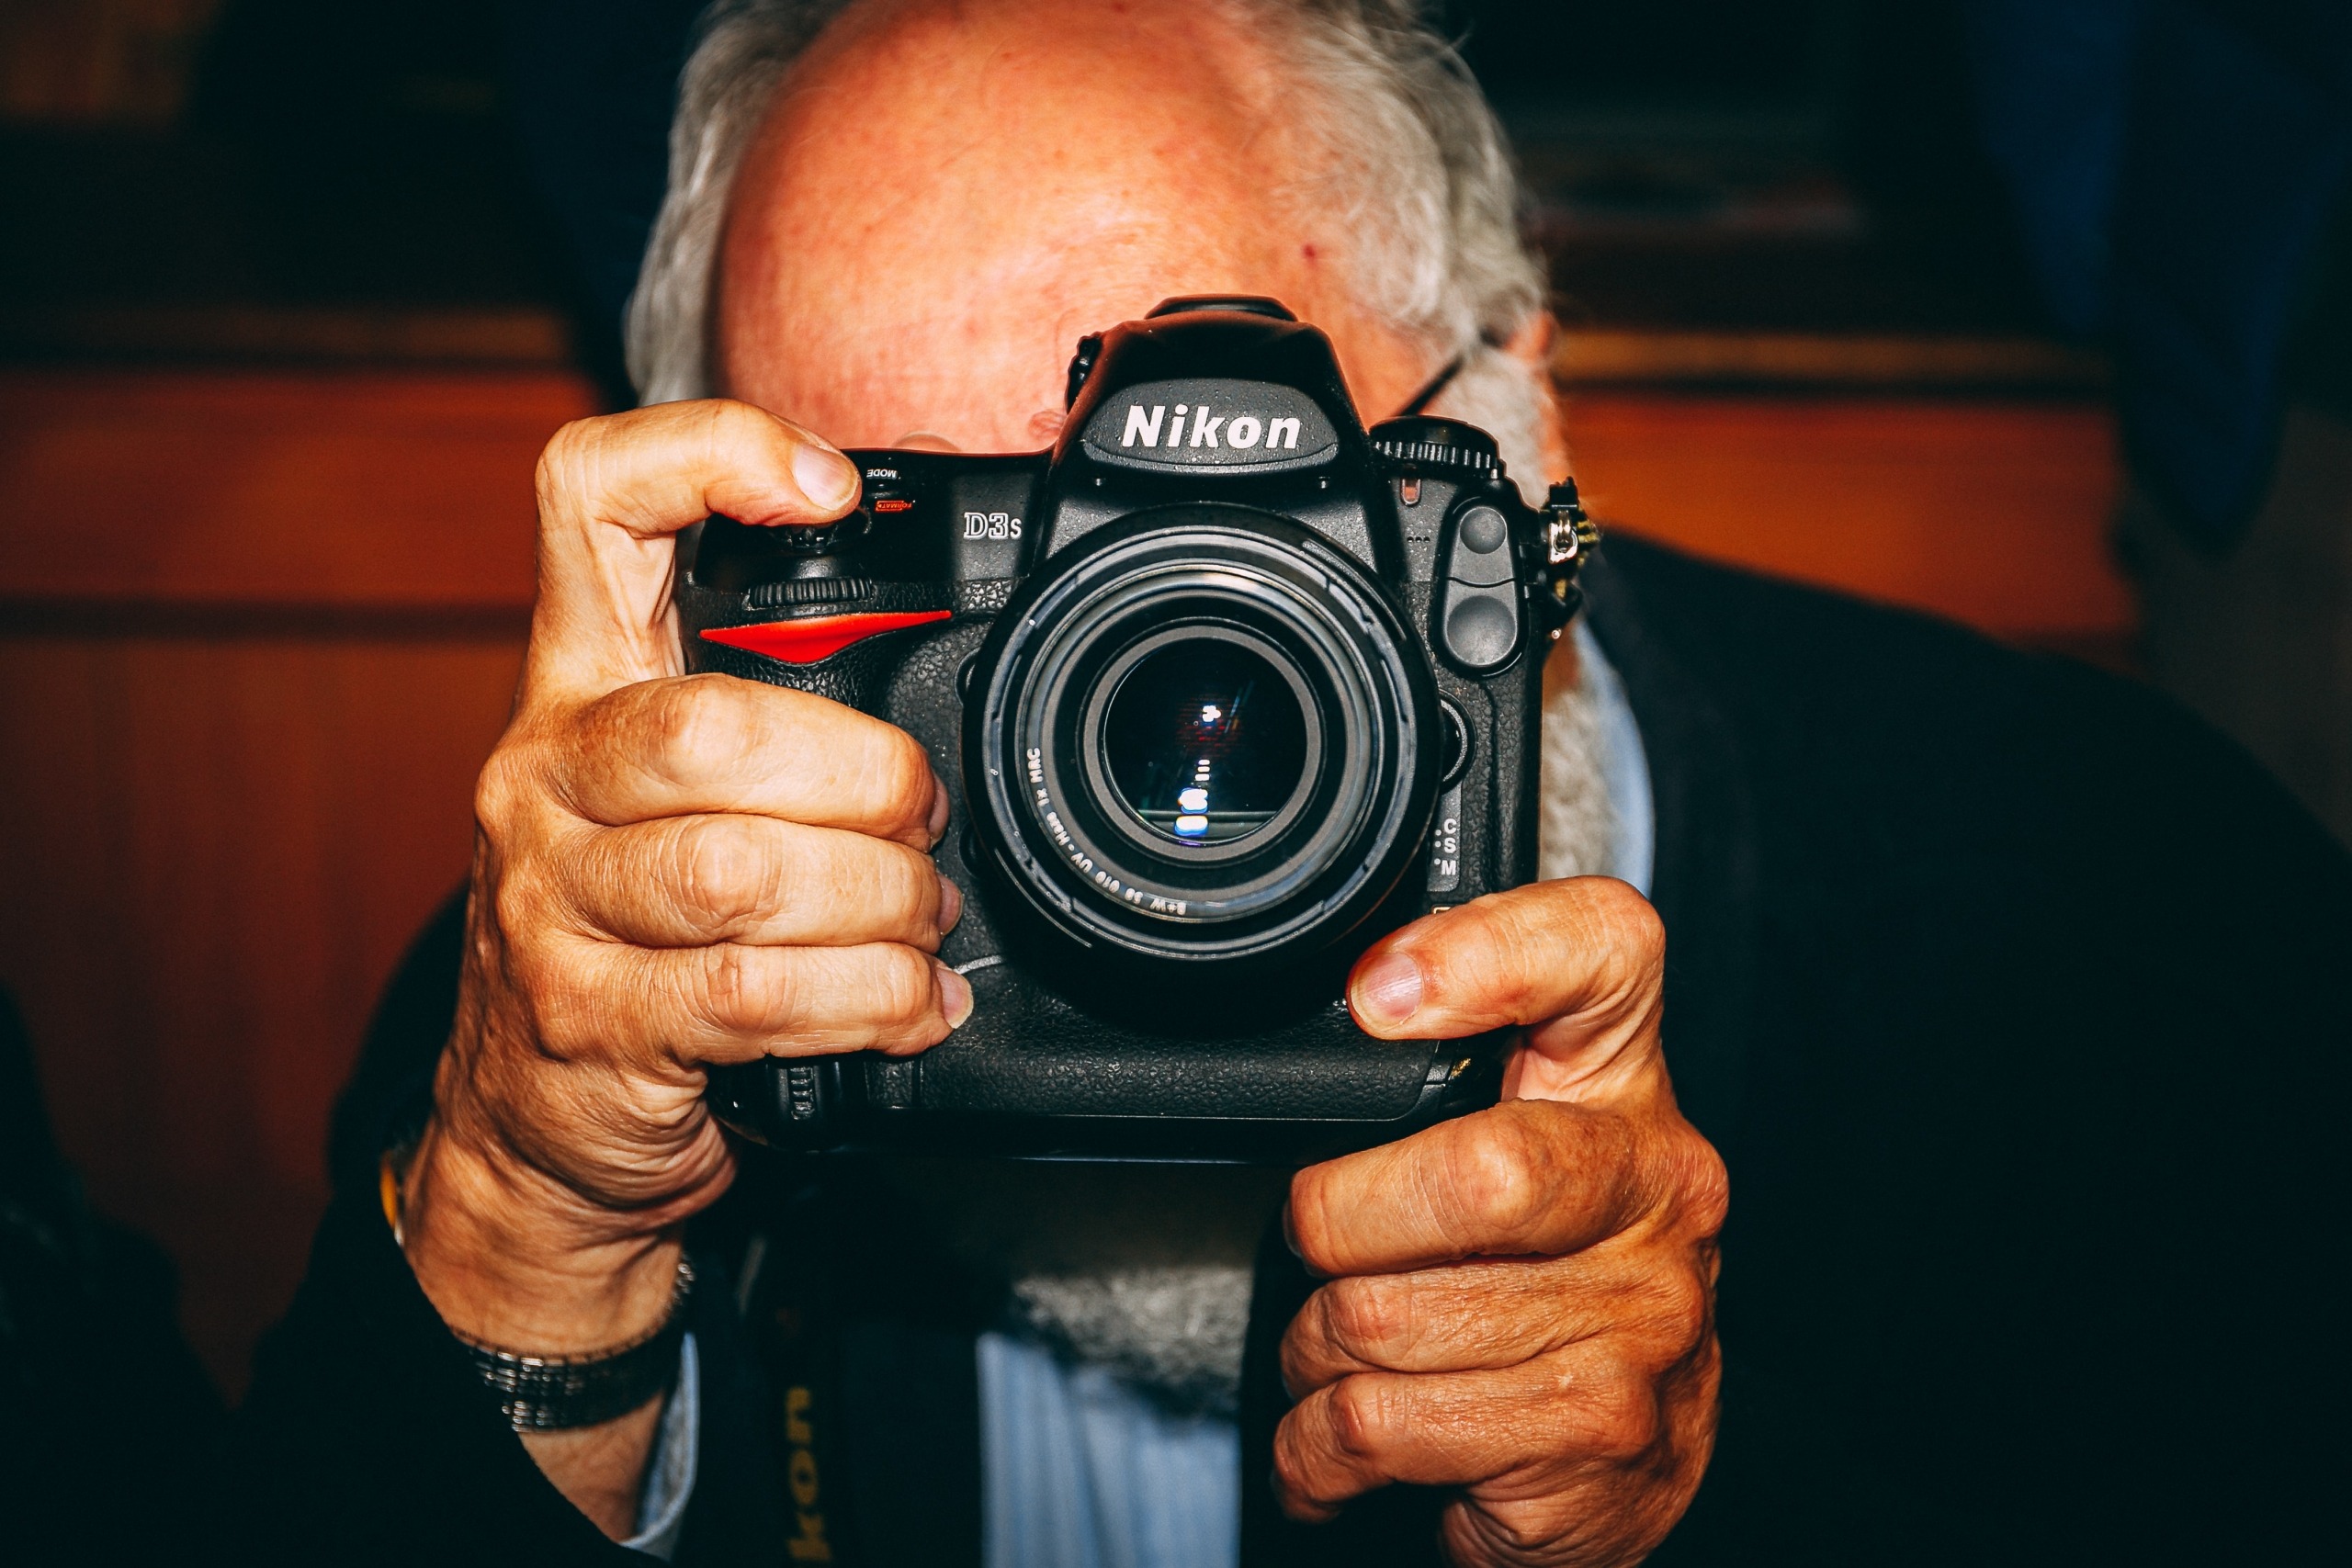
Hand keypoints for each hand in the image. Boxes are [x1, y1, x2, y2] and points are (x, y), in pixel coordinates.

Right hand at [398, 400, 968, 1531]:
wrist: (533, 1124)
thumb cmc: (631, 935)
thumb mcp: (668, 797)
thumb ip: (768, 720)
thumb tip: (937, 694)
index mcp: (576, 685)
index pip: (589, 503)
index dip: (707, 458)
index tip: (831, 492)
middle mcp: (543, 777)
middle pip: (710, 728)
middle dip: (864, 777)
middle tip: (921, 818)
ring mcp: (552, 905)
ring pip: (744, 875)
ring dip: (881, 903)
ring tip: (921, 921)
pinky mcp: (590, 1021)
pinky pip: (756, 997)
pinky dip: (871, 1001)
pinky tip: (912, 1003)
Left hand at [1276, 880, 1725, 1566]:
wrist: (1625, 1467)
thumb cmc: (1540, 1277)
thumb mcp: (1514, 1146)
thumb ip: (1440, 1079)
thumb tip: (1345, 1012)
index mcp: (1622, 1085)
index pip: (1607, 952)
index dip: (1492, 952)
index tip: (1382, 994)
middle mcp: (1659, 1188)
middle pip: (1477, 1173)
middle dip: (1339, 1221)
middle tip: (1319, 1245)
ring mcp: (1644, 1319)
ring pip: (1385, 1317)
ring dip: (1312, 1352)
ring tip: (1339, 1357)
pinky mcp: (1599, 1439)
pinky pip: (1382, 1424)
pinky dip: (1315, 1447)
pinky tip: (1339, 1446)